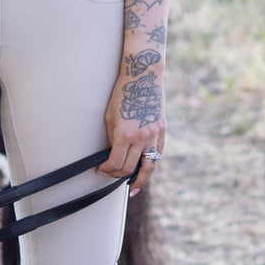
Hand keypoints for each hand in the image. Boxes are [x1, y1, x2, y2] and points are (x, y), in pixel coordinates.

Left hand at [99, 66, 165, 195]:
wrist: (143, 77)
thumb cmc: (122, 93)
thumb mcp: (110, 115)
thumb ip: (112, 137)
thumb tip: (112, 154)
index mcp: (125, 134)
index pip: (116, 162)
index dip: (107, 170)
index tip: (102, 171)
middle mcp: (141, 138)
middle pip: (130, 168)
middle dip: (118, 175)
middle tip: (112, 175)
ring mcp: (154, 136)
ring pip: (148, 167)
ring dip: (140, 180)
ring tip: (133, 187)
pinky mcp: (162, 132)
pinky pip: (157, 154)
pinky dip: (150, 164)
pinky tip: (145, 169)